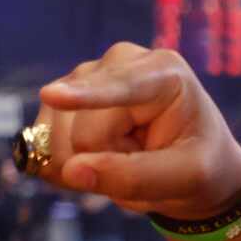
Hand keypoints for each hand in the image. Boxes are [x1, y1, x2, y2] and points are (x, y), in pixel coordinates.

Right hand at [31, 44, 240, 220]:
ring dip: (89, 164)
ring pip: (57, 141)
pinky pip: (41, 146)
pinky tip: (98, 158)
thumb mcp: (188, 177)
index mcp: (163, 71)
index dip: (85, 95)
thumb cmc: (199, 163)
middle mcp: (118, 63)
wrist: (188, 163)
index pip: (121, 88)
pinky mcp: (60, 99)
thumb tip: (72, 170)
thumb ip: (137, 177)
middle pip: (85, 133)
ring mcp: (83, 77)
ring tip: (127, 154)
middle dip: (109, 160)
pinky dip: (68, 167)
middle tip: (146, 159)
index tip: (52, 96)